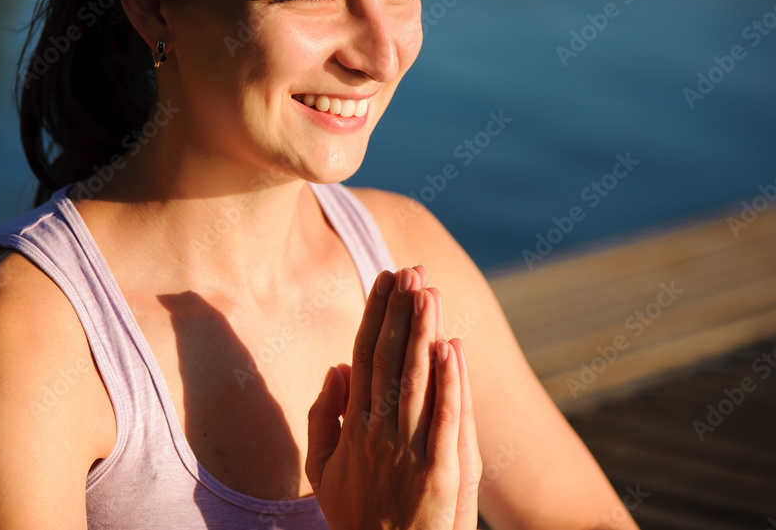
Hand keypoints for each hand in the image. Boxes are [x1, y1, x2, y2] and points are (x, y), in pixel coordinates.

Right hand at [306, 267, 480, 529]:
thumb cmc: (356, 518)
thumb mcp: (322, 470)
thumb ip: (324, 416)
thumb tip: (335, 368)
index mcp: (353, 425)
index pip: (365, 356)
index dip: (377, 315)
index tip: (387, 279)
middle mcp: (378, 430)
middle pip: (390, 358)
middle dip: (402, 311)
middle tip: (412, 270)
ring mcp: (409, 450)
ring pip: (417, 379)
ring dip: (424, 332)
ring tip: (430, 290)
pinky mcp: (440, 471)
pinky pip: (446, 418)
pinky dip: (451, 382)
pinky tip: (453, 347)